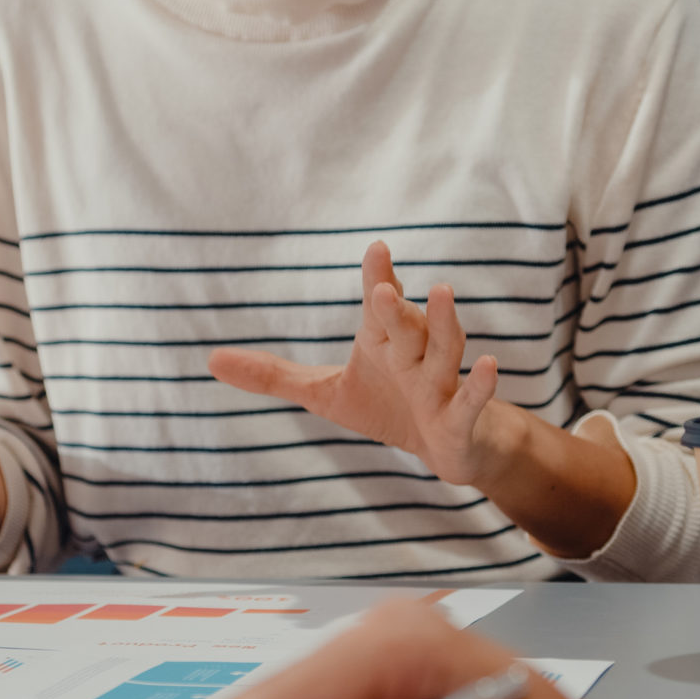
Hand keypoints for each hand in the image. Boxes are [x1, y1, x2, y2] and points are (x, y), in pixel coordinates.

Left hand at [209, 241, 511, 491]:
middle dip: (397, 307)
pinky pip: (471, 400)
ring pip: (445, 350)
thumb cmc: (386, 408)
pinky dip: (481, 385)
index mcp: (383, 343)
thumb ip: (272, 376)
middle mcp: (414, 355)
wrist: (445, 449)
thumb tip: (210, 360)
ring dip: (444, 324)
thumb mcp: (324, 394)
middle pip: (407, 325)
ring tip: (443, 292)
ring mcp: (441, 384)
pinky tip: (490, 364)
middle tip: (384, 287)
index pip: (378, 306)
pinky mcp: (460, 418)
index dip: (377, 278)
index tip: (376, 249)